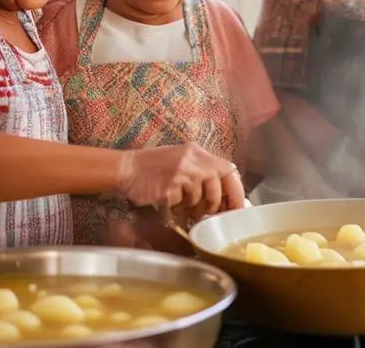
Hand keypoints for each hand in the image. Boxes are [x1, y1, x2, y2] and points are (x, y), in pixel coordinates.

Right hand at [117, 143, 244, 217]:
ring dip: (189, 207)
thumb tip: (226, 198)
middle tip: (205, 213)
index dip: (237, 192)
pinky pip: (180, 206)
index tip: (239, 208)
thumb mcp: (183, 162)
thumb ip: (203, 174)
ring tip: (177, 202)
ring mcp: (180, 172)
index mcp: (198, 152)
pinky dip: (174, 209)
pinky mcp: (168, 187)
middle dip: (213, 205)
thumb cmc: (154, 168)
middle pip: (217, 188)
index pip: (229, 170)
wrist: (126, 169)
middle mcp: (192, 159)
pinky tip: (165, 201)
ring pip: (198, 199)